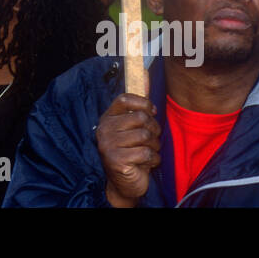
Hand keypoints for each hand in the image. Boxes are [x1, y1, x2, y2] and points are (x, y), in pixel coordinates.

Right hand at [96, 92, 159, 207]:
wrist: (124, 184)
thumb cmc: (132, 152)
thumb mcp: (133, 127)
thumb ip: (138, 103)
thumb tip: (144, 73)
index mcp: (107, 118)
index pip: (124, 100)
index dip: (143, 104)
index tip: (152, 112)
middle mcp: (104, 129)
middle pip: (140, 118)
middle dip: (153, 130)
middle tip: (151, 139)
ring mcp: (108, 145)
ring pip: (145, 136)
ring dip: (154, 146)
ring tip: (148, 152)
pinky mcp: (116, 160)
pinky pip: (145, 153)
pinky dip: (153, 159)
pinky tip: (146, 163)